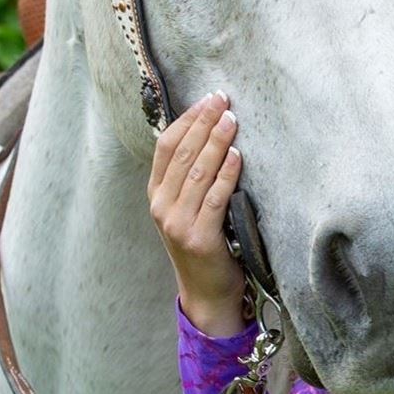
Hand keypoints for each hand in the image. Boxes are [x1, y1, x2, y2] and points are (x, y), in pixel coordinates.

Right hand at [148, 91, 247, 337]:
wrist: (207, 293)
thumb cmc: (203, 244)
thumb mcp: (186, 208)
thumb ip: (190, 177)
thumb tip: (212, 132)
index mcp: (156, 194)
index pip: (166, 146)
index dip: (187, 119)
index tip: (208, 99)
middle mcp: (161, 206)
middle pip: (183, 154)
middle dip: (204, 122)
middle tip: (223, 100)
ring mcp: (177, 223)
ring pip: (198, 172)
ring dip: (216, 142)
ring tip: (232, 119)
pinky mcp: (198, 237)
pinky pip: (215, 198)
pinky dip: (226, 175)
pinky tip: (237, 156)